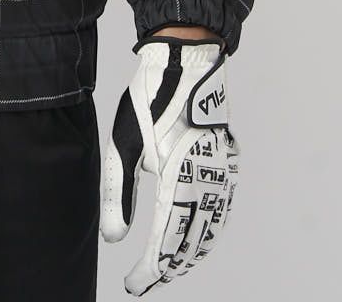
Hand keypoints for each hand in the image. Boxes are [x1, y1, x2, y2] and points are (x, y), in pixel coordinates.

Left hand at [100, 35, 238, 294]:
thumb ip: (119, 192)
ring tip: (166, 266)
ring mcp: (223, 172)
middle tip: (145, 280)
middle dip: (168, 265)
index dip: (150, 269)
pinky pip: (221, 209)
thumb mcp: (123, 143)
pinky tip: (193, 233)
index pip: (166, 239)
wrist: (185, 62)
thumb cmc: (149, 100)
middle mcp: (207, 181)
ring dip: (189, 250)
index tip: (134, 285)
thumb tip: (114, 238)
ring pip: (211, 228)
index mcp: (179, 178)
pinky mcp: (227, 163)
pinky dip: (206, 230)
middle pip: (192, 240)